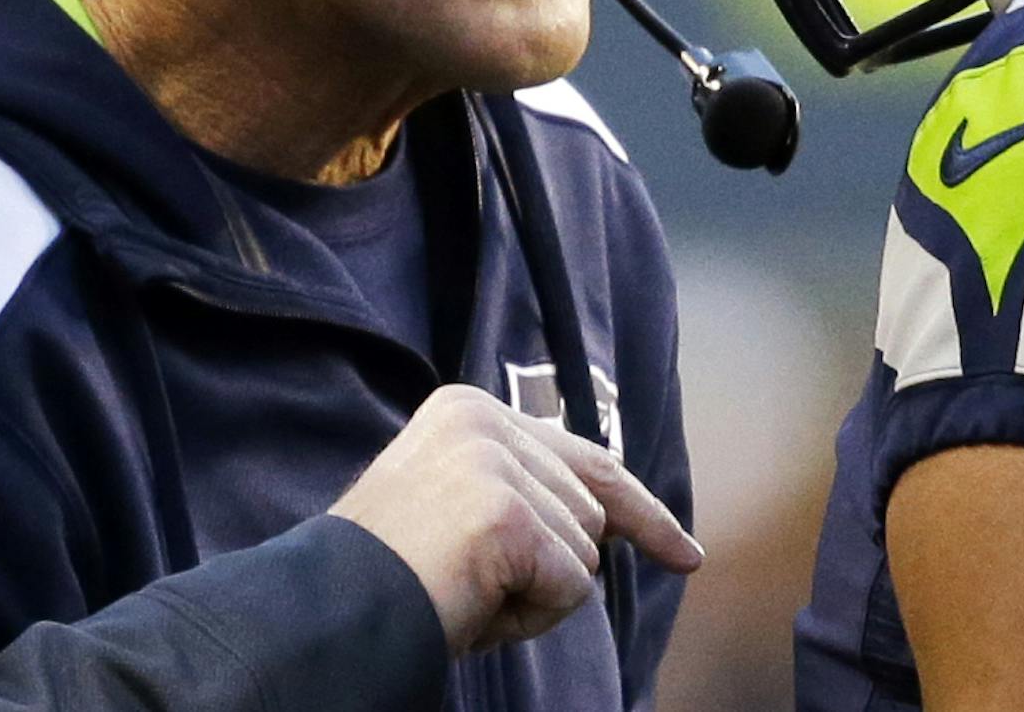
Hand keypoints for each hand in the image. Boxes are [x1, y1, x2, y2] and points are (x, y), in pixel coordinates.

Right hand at [330, 383, 700, 653]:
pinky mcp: (507, 513)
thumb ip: (526, 491)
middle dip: (553, 566)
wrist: (338, 604)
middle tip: (472, 581)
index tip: (685, 555)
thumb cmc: (394, 572)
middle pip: (591, 513)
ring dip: (537, 592)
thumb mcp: (461, 508)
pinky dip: (532, 615)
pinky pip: (570, 587)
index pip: (585, 457)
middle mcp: (485, 420)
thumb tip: (621, 524)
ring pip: (585, 553)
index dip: (641, 513)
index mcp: (469, 409)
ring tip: (465, 588)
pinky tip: (475, 601)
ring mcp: (496, 463)